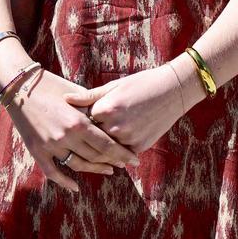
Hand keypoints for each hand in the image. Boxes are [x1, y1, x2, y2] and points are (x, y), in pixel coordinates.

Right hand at [4, 68, 140, 192]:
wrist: (20, 86)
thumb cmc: (52, 85)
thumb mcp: (76, 93)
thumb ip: (92, 108)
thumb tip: (110, 118)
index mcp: (79, 121)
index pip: (106, 144)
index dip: (122, 154)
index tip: (134, 159)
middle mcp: (66, 136)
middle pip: (95, 157)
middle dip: (113, 162)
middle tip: (124, 165)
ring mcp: (51, 146)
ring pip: (78, 166)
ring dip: (95, 170)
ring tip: (108, 170)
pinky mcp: (37, 151)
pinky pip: (53, 172)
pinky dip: (65, 182)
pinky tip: (76, 187)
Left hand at [62, 64, 185, 155]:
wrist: (172, 91)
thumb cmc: (141, 84)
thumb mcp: (114, 86)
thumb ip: (89, 96)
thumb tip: (65, 99)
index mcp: (106, 109)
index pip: (83, 120)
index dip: (80, 120)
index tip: (73, 119)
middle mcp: (115, 127)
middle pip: (93, 137)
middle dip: (87, 136)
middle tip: (81, 135)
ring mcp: (128, 139)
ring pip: (106, 148)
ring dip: (100, 147)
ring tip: (96, 141)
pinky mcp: (139, 147)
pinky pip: (121, 153)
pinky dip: (116, 151)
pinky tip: (114, 146)